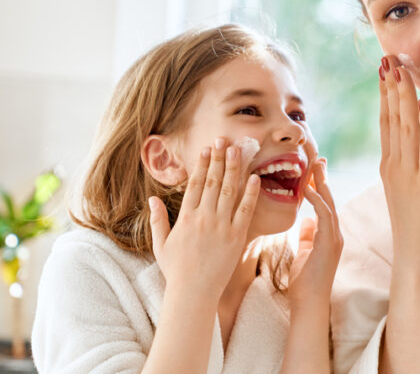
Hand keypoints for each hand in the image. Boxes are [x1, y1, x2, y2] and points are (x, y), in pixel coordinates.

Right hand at [148, 138, 260, 297]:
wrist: (194, 293)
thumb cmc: (176, 271)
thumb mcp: (160, 244)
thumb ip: (157, 220)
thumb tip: (151, 199)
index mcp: (186, 217)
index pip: (195, 183)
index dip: (202, 164)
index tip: (207, 148)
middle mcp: (204, 217)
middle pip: (213, 181)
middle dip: (219, 158)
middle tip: (224, 139)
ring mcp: (222, 226)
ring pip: (229, 190)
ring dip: (234, 168)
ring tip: (239, 149)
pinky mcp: (237, 236)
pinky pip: (245, 210)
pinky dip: (251, 193)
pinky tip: (255, 177)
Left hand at [287, 159, 342, 309]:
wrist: (309, 303)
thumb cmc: (304, 283)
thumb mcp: (303, 253)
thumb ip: (307, 237)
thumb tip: (306, 222)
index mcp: (328, 235)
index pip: (325, 204)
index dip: (320, 186)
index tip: (313, 170)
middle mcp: (335, 234)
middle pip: (330, 199)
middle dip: (323, 179)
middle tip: (317, 159)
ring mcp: (335, 238)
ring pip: (330, 204)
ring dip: (322, 184)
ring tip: (315, 167)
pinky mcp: (330, 243)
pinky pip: (325, 216)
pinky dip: (317, 201)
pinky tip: (308, 190)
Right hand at [379, 57, 419, 265]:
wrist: (416, 259)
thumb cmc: (415, 226)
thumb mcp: (407, 189)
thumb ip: (408, 163)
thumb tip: (413, 141)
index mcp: (390, 165)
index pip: (386, 122)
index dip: (385, 94)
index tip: (385, 70)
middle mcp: (395, 165)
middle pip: (392, 118)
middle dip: (391, 86)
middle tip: (389, 58)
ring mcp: (409, 174)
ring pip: (405, 127)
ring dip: (403, 97)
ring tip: (401, 70)